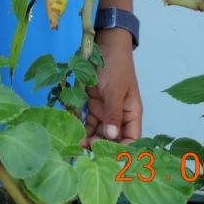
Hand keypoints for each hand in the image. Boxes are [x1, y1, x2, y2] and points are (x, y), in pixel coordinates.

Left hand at [83, 27, 141, 146]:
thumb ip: (113, 113)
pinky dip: (81, 128)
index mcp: (131, 113)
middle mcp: (119, 115)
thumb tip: (111, 136)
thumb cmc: (117, 66)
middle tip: (85, 154)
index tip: (107, 159)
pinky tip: (72, 134)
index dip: (122, 151)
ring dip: (89, 139)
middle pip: (112, 138)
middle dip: (100, 147)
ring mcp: (105, 111)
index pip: (131, 139)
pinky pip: (87, 121)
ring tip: (76, 147)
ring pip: (98, 132)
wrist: (106, 44)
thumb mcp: (116, 90)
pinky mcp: (93, 105)